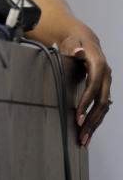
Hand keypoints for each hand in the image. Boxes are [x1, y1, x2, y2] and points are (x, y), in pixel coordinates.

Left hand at [58, 30, 111, 146]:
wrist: (83, 40)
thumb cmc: (74, 42)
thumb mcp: (72, 42)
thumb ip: (73, 48)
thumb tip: (78, 51)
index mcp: (99, 65)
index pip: (93, 88)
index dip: (86, 102)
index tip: (78, 117)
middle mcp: (106, 76)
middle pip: (101, 102)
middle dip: (92, 120)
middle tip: (81, 135)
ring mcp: (106, 83)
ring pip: (103, 108)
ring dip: (95, 124)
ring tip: (85, 140)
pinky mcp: (103, 88)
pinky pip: (101, 107)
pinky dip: (96, 120)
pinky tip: (89, 132)